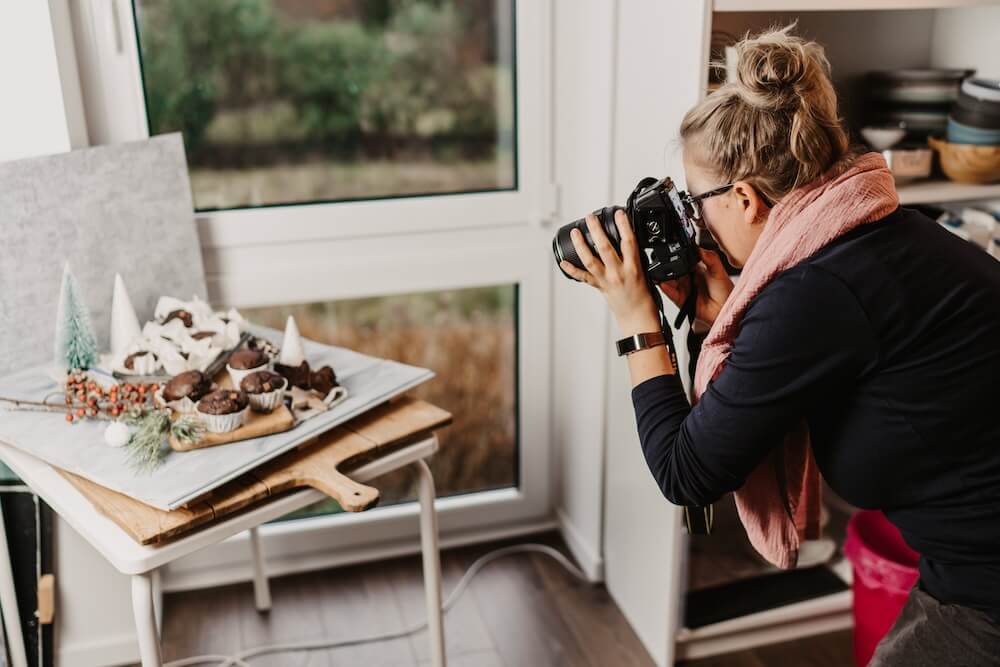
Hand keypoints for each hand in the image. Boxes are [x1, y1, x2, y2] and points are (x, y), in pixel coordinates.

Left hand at [558, 210, 659, 335]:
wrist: (638, 317)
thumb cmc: (643, 296)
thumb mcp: (644, 271)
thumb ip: (634, 256)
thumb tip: (626, 240)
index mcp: (634, 267)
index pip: (629, 242)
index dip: (623, 225)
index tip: (618, 213)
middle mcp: (619, 273)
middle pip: (605, 248)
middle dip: (597, 231)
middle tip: (590, 217)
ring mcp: (607, 280)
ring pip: (590, 260)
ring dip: (581, 246)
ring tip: (575, 232)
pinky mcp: (599, 287)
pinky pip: (582, 277)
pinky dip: (571, 270)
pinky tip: (562, 262)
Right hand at [658, 248, 733, 327]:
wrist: (724, 309)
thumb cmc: (724, 291)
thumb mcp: (719, 270)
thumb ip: (710, 258)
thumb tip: (699, 248)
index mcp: (695, 268)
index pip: (682, 259)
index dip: (676, 255)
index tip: (672, 250)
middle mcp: (687, 278)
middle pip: (673, 270)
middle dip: (667, 266)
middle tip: (665, 262)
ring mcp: (683, 289)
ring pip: (669, 281)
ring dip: (663, 277)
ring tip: (662, 274)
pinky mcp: (681, 300)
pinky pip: (671, 294)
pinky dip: (666, 289)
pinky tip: (664, 284)